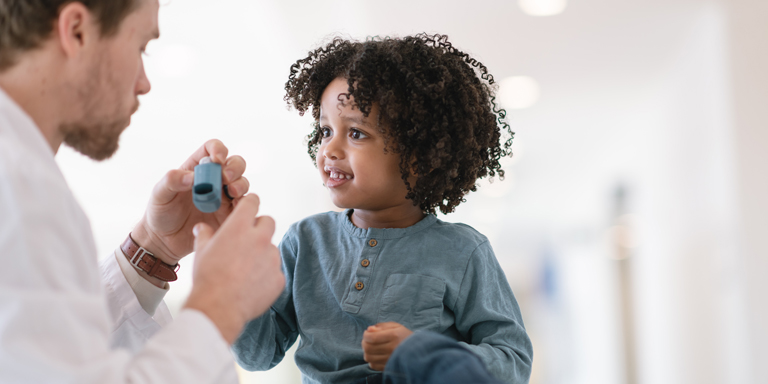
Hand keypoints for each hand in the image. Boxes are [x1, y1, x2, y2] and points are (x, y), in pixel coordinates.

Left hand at [131, 139, 249, 264]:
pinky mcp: (229, 214)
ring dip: (241, 184)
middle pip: (234, 163)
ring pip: (242, 183)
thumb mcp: (160, 194)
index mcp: (197, 168)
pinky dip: (245, 203)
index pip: (212, 149)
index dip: (218, 149)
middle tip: (226, 178)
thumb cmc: (160, 212)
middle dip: (235, 167)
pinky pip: (243, 205)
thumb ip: (172, 181)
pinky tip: (238, 207)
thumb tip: (192, 176)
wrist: (164, 241)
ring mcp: (223, 197)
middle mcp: (214, 180)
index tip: (217, 159)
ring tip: (231, 192)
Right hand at [183, 194, 284, 343]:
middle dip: (259, 227)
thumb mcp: (201, 251)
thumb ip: (205, 234)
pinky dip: (266, 275)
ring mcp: (272, 258)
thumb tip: (202, 227)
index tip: (248, 207)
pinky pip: (274, 271)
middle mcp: (260, 238)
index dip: (250, 203)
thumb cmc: (207, 278)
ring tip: (244, 270)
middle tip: (247, 239)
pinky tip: (250, 285)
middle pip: (268, 221)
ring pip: (271, 248)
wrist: (218, 308)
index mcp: (239, 227)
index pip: (252, 201)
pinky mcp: (279, 277)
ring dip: (262, 254)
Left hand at [362, 322, 413, 370]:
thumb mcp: (396, 326)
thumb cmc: (405, 336)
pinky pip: (373, 365)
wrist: (418, 351)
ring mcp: (390, 359)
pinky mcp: (389, 367)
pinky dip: (371, 360)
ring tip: (371, 347)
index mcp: (394, 336)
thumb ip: (382, 326)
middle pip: (368, 348)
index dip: (366, 335)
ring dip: (367, 352)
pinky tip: (376, 355)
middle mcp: (392, 348)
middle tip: (367, 340)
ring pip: (369, 357)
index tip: (367, 333)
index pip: (372, 337)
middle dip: (364, 343)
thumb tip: (369, 329)